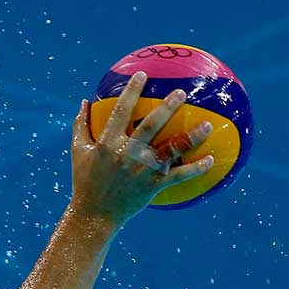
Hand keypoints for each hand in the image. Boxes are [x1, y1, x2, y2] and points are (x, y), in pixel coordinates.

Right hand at [68, 72, 213, 227]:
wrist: (93, 214)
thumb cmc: (84, 180)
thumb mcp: (77, 151)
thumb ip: (80, 125)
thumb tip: (83, 101)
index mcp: (107, 143)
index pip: (120, 112)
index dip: (131, 91)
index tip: (142, 75)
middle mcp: (126, 154)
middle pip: (150, 126)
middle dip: (167, 108)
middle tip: (182, 93)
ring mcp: (142, 170)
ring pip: (171, 150)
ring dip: (191, 136)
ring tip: (208, 124)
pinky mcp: (153, 185)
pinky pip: (179, 175)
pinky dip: (197, 168)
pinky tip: (211, 159)